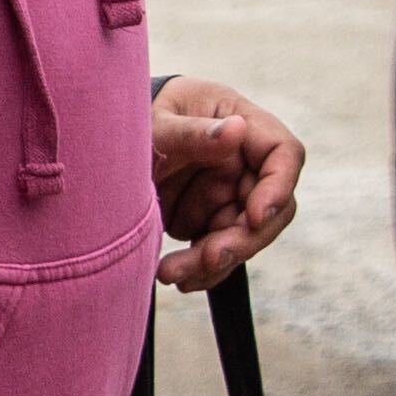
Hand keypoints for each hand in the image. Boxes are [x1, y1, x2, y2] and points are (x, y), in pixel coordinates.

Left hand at [152, 76, 306, 291]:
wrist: (112, 144)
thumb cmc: (139, 119)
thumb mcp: (158, 123)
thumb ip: (192, 132)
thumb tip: (237, 130)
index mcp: (243, 124)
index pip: (283, 154)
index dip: (278, 188)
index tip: (256, 216)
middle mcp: (244, 164)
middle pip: (267, 210)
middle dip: (241, 240)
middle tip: (207, 259)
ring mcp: (229, 195)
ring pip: (241, 239)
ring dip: (212, 263)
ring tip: (170, 272)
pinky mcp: (210, 221)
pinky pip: (217, 252)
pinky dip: (200, 270)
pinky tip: (177, 276)